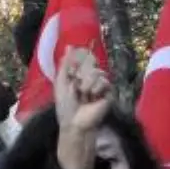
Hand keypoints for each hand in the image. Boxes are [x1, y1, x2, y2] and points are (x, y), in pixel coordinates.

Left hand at [54, 48, 110, 168]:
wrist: (74, 122)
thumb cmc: (65, 106)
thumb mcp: (61, 83)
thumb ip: (64, 65)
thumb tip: (69, 46)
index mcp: (79, 75)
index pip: (83, 59)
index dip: (79, 60)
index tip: (74, 67)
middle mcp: (90, 78)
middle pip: (90, 63)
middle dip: (81, 75)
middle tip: (77, 88)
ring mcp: (100, 85)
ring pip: (97, 71)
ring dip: (87, 83)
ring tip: (84, 95)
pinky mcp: (109, 92)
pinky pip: (104, 81)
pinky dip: (96, 88)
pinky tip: (92, 97)